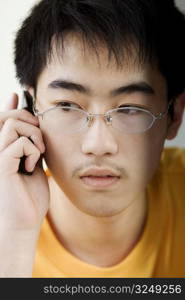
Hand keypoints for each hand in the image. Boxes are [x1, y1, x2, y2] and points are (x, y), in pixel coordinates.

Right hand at [0, 93, 49, 230]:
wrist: (25, 220)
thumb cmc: (29, 194)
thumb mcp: (33, 162)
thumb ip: (30, 141)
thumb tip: (29, 122)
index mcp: (3, 147)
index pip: (4, 117)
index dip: (13, 105)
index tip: (21, 95)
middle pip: (8, 115)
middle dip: (30, 120)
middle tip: (40, 142)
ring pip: (14, 124)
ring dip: (34, 136)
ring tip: (38, 155)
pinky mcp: (0, 165)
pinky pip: (20, 143)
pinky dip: (33, 152)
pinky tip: (31, 167)